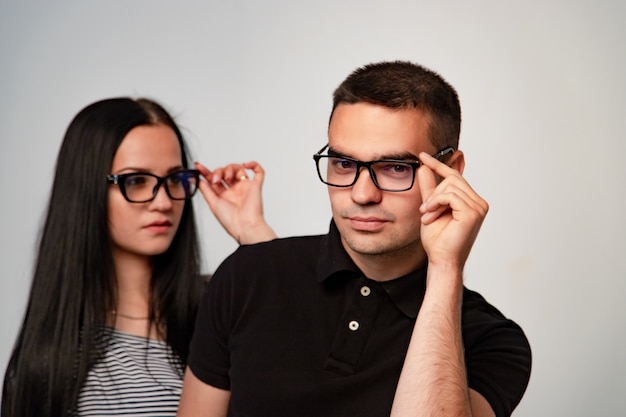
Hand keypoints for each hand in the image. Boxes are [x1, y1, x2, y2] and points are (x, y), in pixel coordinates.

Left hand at [196, 161, 275, 244]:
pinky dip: (254, 165)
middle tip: (216, 179)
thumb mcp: (213, 204)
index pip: (214, 179)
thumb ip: (206, 191)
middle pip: (226, 172)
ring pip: (239, 169)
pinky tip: (246, 165)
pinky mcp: (256, 186)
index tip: (199, 166)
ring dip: (231, 168)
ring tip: (228, 177)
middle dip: (219, 172)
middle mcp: (235, 191)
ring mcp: (245, 187)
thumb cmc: (230, 220)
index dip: (206, 172)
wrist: (244, 226)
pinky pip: (259, 172)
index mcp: (224, 196)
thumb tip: (199, 180)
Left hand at [417, 150, 488, 270]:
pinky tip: (431, 214)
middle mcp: (478, 202)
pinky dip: (437, 202)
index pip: (455, 176)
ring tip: (428, 216)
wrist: (441, 259)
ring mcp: (479, 207)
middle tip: (425, 211)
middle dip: (434, 194)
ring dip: (433, 201)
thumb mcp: (430, 208)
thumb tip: (424, 167)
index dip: (439, 164)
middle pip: (452, 179)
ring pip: (450, 186)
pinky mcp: (473, 212)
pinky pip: (451, 195)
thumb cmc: (438, 239)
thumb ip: (429, 189)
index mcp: (471, 201)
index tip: (422, 155)